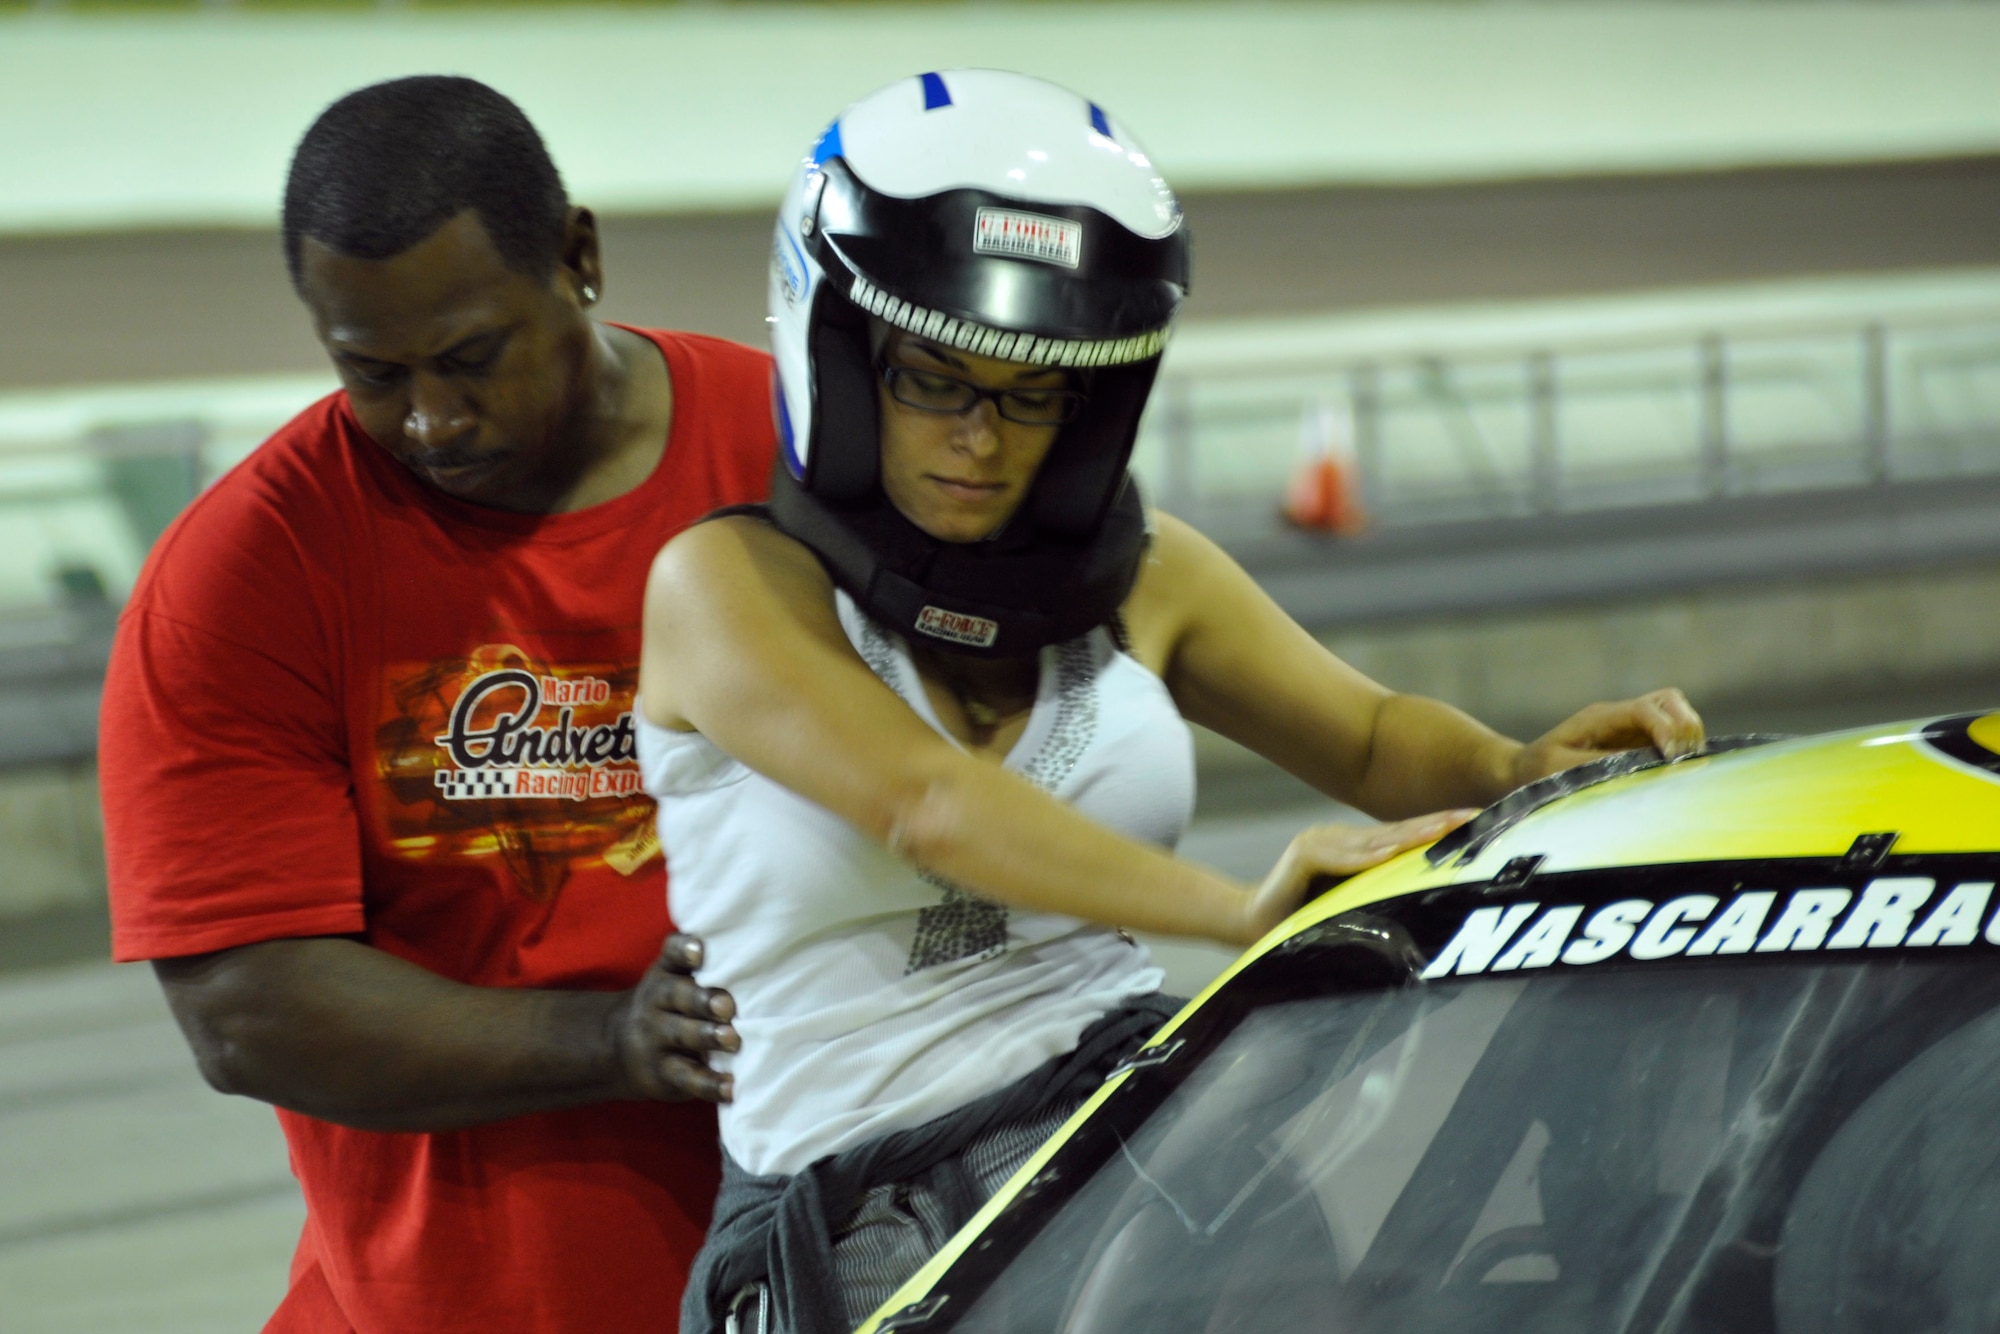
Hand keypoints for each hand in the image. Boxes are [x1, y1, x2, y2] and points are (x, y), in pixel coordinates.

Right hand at [605, 933, 739, 1103]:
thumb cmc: (669, 1005)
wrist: (617, 1048)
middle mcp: (656, 1001)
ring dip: (707, 1037)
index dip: (684, 950)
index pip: (672, 954)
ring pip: (680, 1035)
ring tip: (732, 1040)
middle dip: (702, 1000)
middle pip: (676, 995)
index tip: (700, 951)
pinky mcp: (663, 1073)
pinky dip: (710, 1084)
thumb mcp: (675, 979)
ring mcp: (656, 1038)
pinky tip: (731, 1087)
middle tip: (727, 1006)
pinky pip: (686, 1078)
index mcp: (666, 972)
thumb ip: (707, 968)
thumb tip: (764, 958)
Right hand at [1241, 810, 1476, 944]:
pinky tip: (1387, 854)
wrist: (1250, 922)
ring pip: (1374, 840)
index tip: (1478, 824)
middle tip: (1475, 819)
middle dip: (1438, 825)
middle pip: (1397, 832)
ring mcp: (1319, 841)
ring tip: (1444, 829)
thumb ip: (1381, 894)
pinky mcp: (1301, 855)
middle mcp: (1339, 837)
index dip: (1440, 830)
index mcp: (1355, 848)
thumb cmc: (1304, 920)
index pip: (1405, 837)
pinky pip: (1337, 857)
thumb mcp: (1352, 906)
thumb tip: (1431, 902)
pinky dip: (1362, 857)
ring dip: (1411, 835)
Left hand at [1512, 688, 1704, 786]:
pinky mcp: (1638, 743)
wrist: (1526, 769)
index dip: (1664, 727)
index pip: (1642, 709)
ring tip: (1687, 764)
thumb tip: (1634, 768)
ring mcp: (1632, 728)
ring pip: (1675, 713)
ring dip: (1688, 734)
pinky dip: (1683, 748)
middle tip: (1685, 757)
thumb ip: (1594, 765)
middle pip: (1668, 699)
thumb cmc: (1538, 769)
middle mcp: (1620, 717)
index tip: (1671, 756)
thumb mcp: (1558, 768)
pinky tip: (1680, 770)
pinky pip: (1671, 736)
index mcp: (1600, 718)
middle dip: (1685, 723)